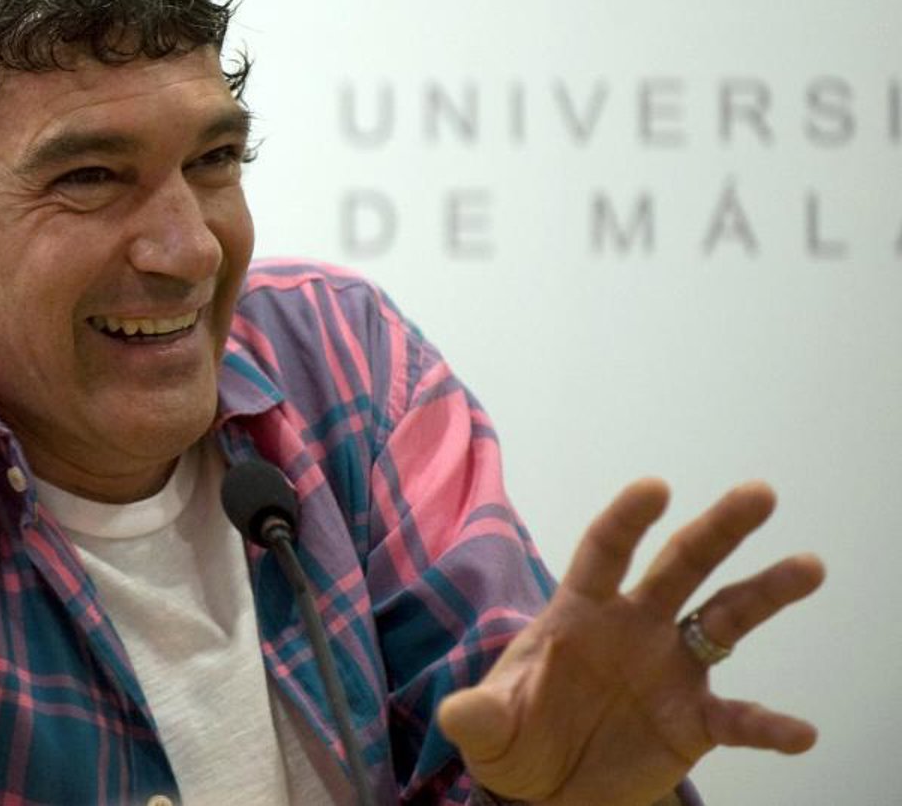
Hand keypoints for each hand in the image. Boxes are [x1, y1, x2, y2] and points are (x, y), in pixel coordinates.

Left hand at [437, 479, 823, 805]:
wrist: (547, 791)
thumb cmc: (516, 737)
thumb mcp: (489, 727)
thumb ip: (480, 716)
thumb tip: (455, 714)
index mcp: (581, 610)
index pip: (605, 551)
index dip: (626, 519)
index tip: (654, 488)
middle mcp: (634, 625)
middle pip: (681, 565)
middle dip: (718, 528)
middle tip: (760, 493)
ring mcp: (671, 668)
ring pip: (725, 618)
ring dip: (766, 593)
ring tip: (808, 566)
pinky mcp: (695, 721)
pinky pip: (738, 717)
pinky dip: (768, 725)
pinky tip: (801, 732)